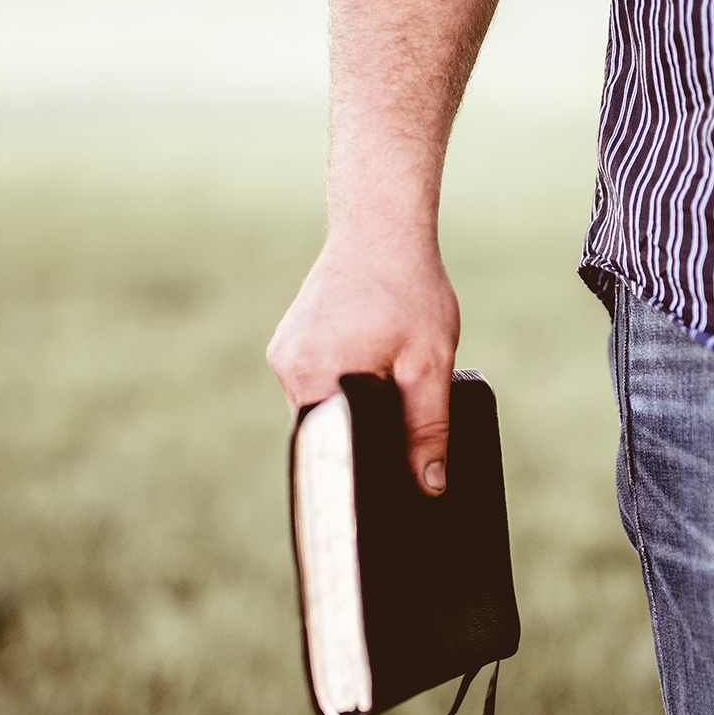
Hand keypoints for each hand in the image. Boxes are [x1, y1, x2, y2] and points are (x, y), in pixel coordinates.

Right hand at [267, 230, 459, 495]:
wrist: (381, 228)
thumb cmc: (408, 289)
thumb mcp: (429, 364)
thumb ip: (428, 428)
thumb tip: (429, 486)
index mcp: (314, 379)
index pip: (334, 452)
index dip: (366, 469)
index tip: (395, 475)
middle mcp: (288, 368)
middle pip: (327, 432)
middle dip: (364, 433)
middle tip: (403, 415)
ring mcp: (284, 353)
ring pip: (321, 407)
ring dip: (354, 405)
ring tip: (389, 376)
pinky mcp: (289, 341)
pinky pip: (316, 382)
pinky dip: (343, 382)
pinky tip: (372, 361)